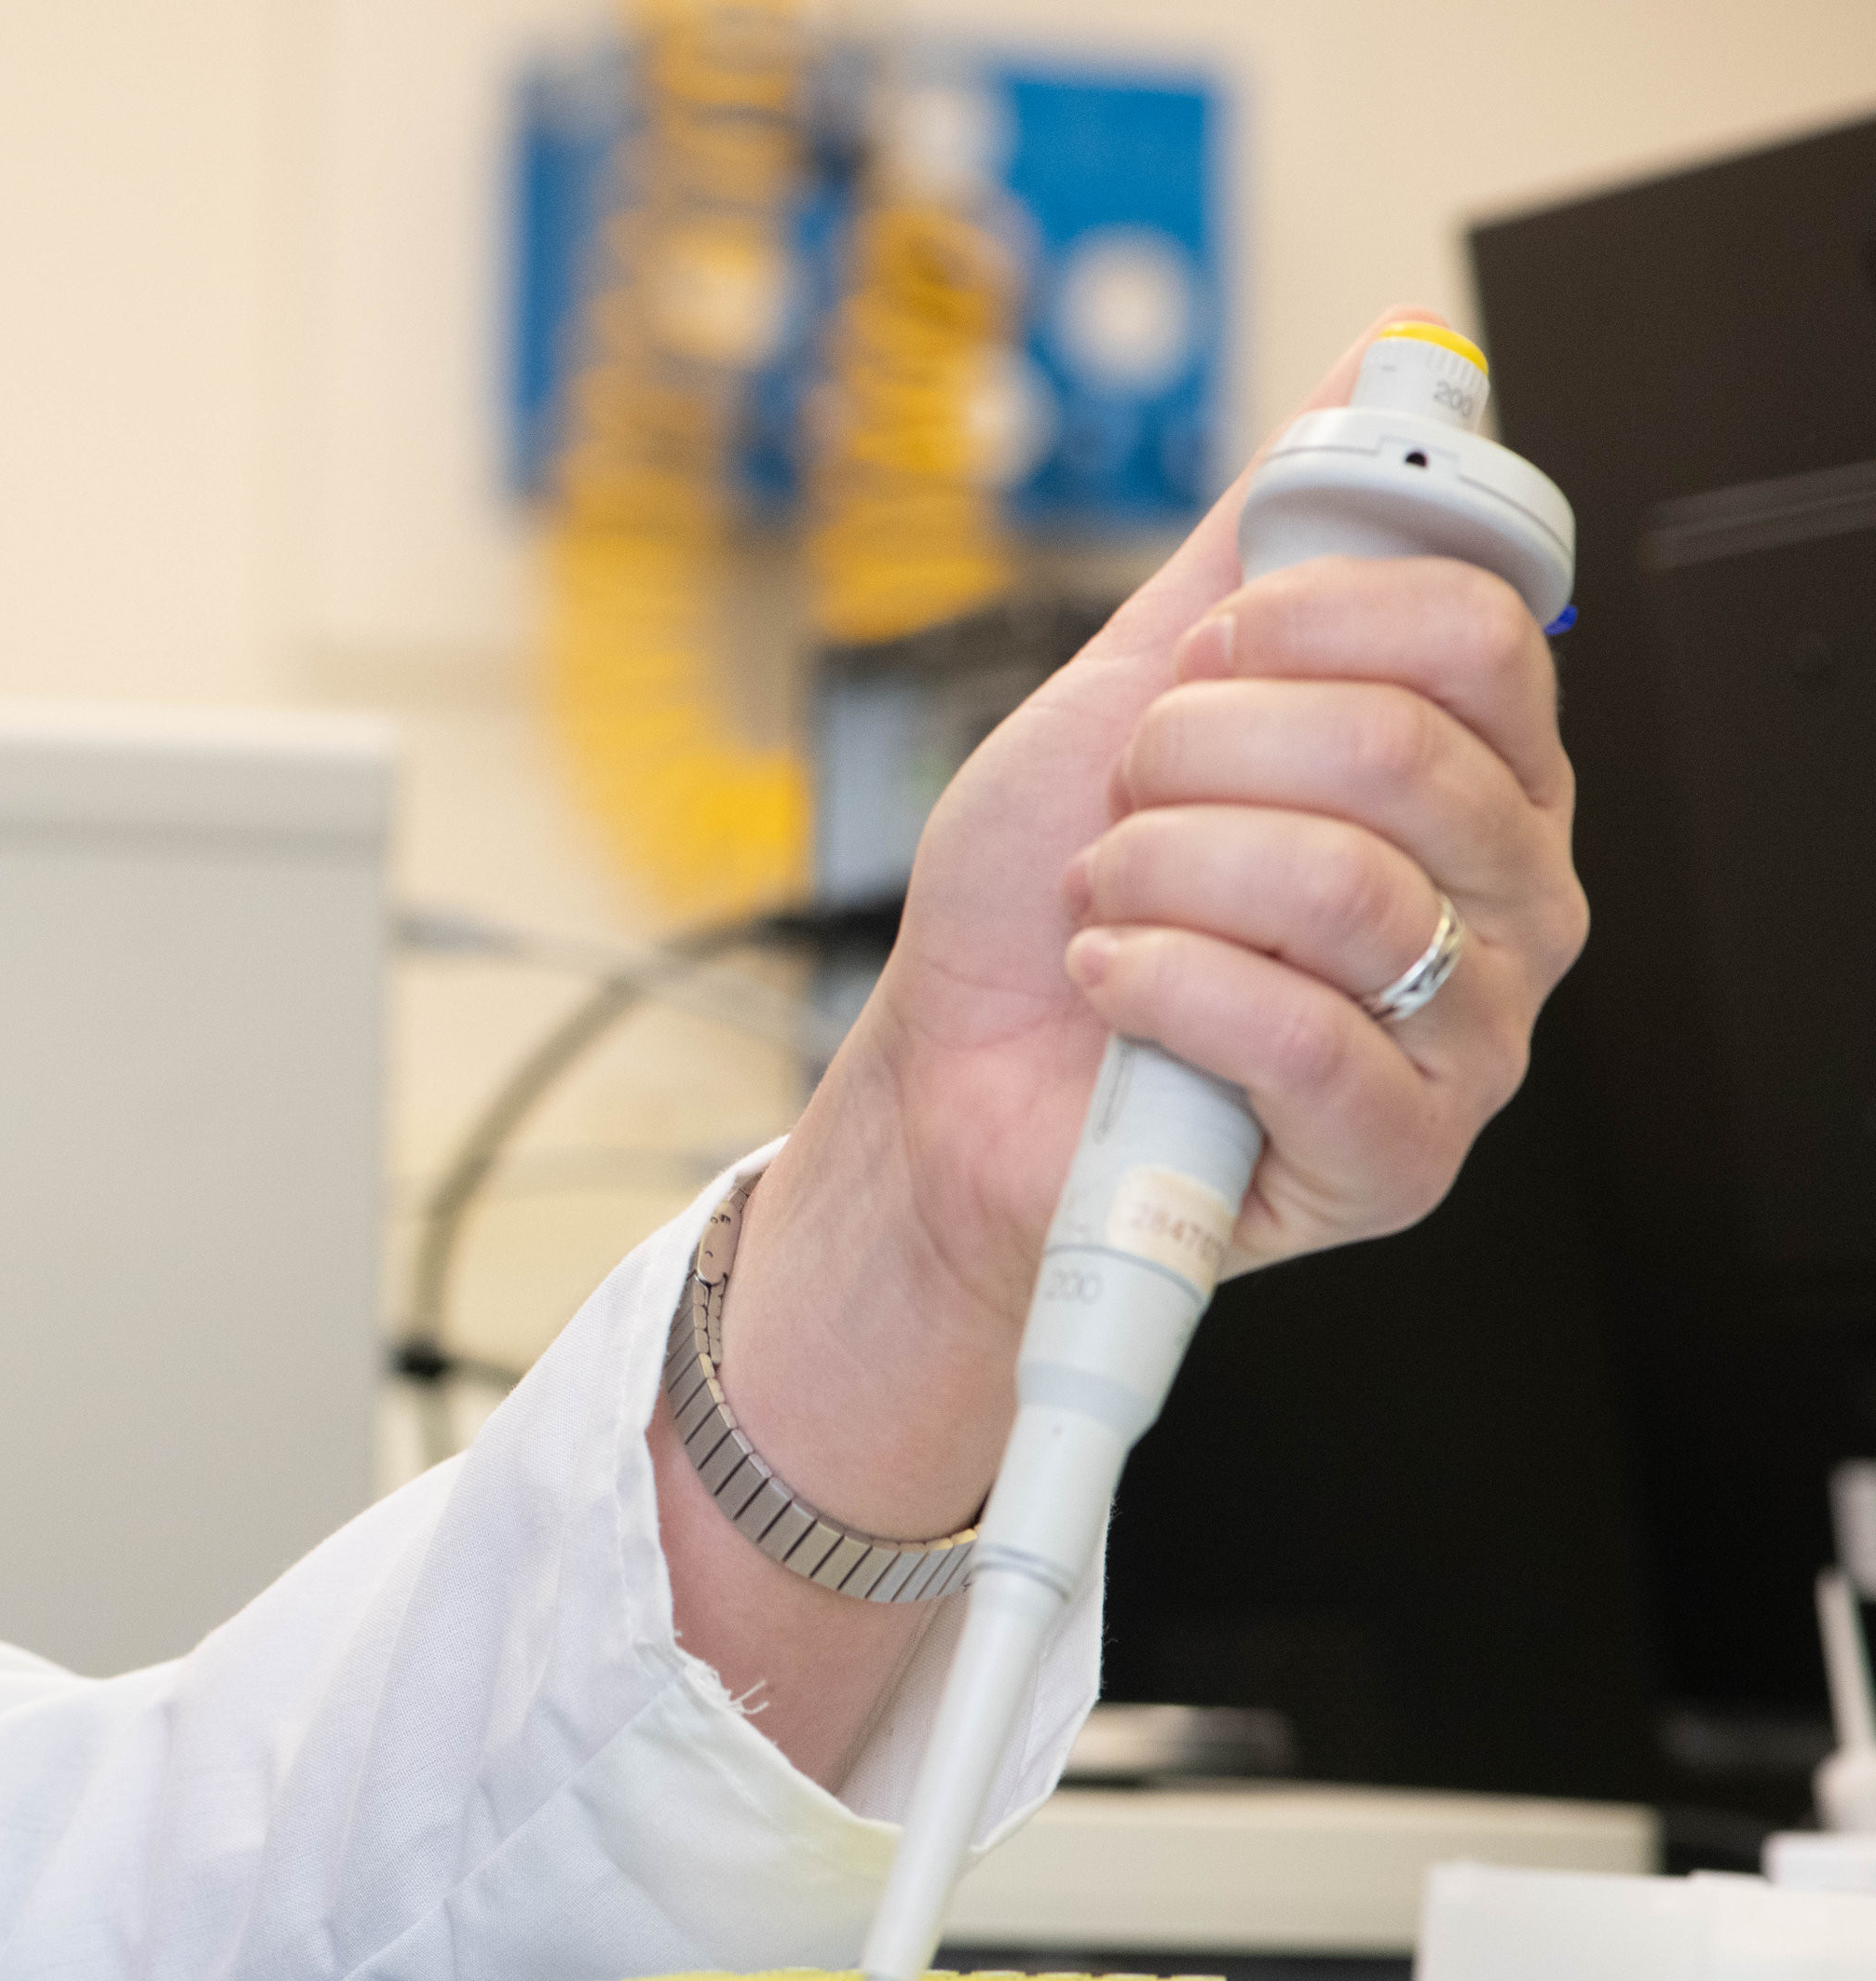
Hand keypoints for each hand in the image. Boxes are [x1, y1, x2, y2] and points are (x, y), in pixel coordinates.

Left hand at [669, 306, 1581, 1779]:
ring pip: (1342, 891)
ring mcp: (1467, 1032)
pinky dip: (1159, 989)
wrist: (948, 1077)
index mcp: (1471, 770)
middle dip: (1199, 762)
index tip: (1202, 655)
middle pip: (1401, 753)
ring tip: (1106, 905)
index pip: (1482, 631)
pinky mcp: (1400, 1154)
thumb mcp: (1128, 681)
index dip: (1312, 620)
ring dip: (1162, 878)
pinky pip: (1298, 1035)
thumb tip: (1382, 358)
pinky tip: (1113, 992)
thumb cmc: (1041, 904)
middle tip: (1126, 808)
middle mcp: (1501, 897)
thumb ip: (1262, 534)